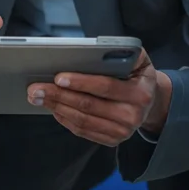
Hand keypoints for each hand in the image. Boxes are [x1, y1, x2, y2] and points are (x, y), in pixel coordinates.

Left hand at [27, 51, 171, 146]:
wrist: (152, 100)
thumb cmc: (138, 74)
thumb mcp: (140, 58)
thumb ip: (125, 51)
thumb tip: (98, 49)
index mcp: (139, 93)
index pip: (105, 87)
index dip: (80, 83)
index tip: (58, 77)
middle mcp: (132, 116)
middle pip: (88, 106)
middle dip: (59, 96)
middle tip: (36, 88)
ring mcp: (122, 132)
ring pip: (83, 120)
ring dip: (57, 108)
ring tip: (38, 97)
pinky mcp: (112, 140)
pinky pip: (84, 131)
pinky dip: (65, 119)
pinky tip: (53, 108)